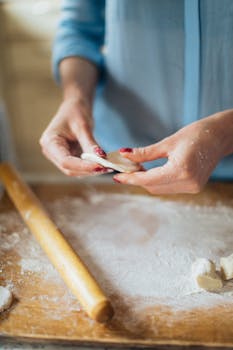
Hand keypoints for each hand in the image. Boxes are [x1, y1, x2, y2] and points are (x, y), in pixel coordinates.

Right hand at [40, 95, 107, 175]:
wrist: (74, 107)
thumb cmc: (76, 112)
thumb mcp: (83, 126)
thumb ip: (90, 144)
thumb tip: (101, 159)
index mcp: (49, 142)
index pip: (65, 161)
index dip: (82, 166)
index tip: (100, 166)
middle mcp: (50, 152)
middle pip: (69, 169)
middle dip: (88, 170)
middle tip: (107, 167)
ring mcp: (58, 156)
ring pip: (74, 171)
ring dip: (90, 170)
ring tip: (107, 166)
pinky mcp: (67, 158)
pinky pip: (78, 167)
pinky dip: (90, 167)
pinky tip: (102, 164)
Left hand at [113, 113, 232, 193]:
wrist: (220, 136)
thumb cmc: (197, 134)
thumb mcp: (168, 142)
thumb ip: (144, 153)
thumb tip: (124, 154)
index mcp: (181, 170)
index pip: (148, 179)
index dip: (130, 178)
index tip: (117, 177)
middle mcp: (188, 183)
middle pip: (152, 187)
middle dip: (136, 180)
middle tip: (124, 169)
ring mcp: (192, 187)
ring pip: (160, 189)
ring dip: (146, 181)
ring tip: (136, 169)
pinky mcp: (194, 187)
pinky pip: (169, 187)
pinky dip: (157, 181)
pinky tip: (150, 172)